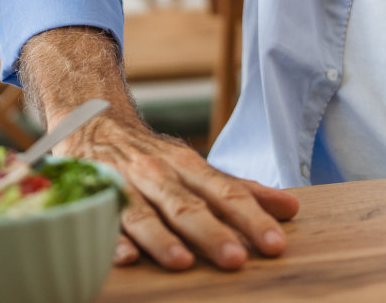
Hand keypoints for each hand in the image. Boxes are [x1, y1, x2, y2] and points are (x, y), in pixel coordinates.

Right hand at [56, 105, 299, 269]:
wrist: (94, 123)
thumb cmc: (154, 157)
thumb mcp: (197, 166)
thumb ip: (240, 189)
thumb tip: (290, 208)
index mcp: (189, 166)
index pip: (226, 193)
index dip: (251, 218)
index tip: (274, 244)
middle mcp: (159, 174)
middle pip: (189, 206)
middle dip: (213, 233)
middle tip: (236, 260)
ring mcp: (126, 185)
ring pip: (146, 214)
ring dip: (163, 239)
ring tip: (183, 262)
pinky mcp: (95, 197)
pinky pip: (103, 221)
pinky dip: (112, 239)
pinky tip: (125, 258)